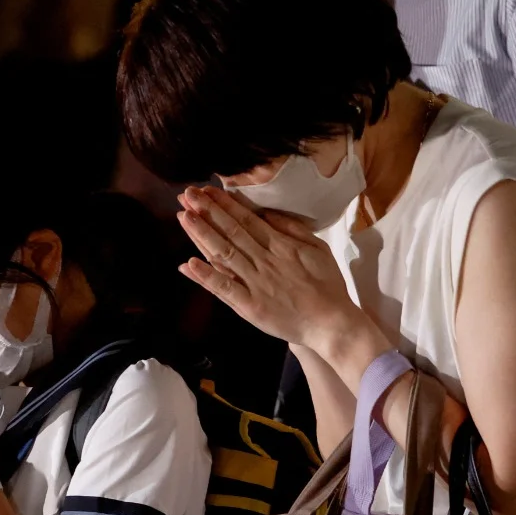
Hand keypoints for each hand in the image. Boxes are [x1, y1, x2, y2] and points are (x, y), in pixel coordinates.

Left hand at [175, 185, 372, 354]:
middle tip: (187, 194)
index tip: (207, 190)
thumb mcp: (317, 248)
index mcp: (279, 245)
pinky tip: (188, 264)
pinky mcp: (249, 306)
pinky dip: (206, 277)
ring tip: (183, 216)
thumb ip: (292, 228)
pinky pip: (225, 289)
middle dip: (207, 211)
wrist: (332, 323)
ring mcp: (254, 283)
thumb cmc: (327, 285)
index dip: (225, 204)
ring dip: (201, 234)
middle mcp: (263, 261)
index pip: (246, 219)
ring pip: (223, 254)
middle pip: (230, 232)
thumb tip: (268, 213)